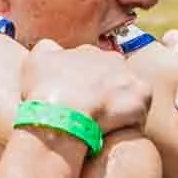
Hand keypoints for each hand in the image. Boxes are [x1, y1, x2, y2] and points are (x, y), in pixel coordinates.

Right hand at [19, 39, 152, 137]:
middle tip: (93, 111)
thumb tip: (53, 48)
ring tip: (105, 124)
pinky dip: (131, 118)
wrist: (61, 114)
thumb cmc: (44, 91)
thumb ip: (47, 49)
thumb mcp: (36, 61)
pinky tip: (117, 129)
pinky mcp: (141, 95)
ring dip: (119, 104)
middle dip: (105, 91)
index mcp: (87, 51)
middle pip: (112, 76)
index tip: (79, 98)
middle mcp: (111, 58)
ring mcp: (128, 76)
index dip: (86, 83)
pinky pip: (140, 108)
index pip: (91, 64)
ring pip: (128, 91)